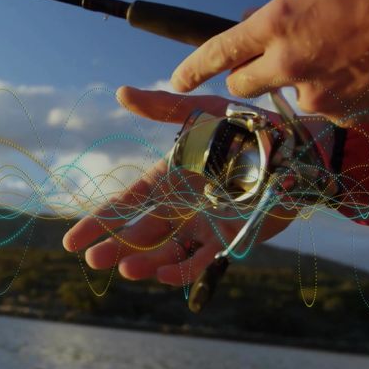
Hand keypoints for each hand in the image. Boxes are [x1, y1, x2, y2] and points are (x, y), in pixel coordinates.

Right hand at [61, 87, 293, 285]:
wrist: (296, 150)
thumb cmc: (247, 127)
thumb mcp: (201, 113)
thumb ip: (162, 108)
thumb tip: (121, 92)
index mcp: (168, 178)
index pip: (124, 205)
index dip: (99, 223)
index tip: (71, 241)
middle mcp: (181, 206)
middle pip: (140, 232)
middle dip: (115, 247)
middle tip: (92, 260)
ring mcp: (203, 225)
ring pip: (165, 251)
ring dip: (143, 262)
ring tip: (124, 270)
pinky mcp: (229, 241)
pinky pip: (199, 262)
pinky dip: (179, 271)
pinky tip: (160, 275)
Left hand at [171, 0, 368, 126]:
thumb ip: (283, 13)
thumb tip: (256, 21)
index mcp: (277, 25)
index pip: (219, 51)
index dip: (194, 68)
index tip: (178, 81)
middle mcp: (288, 65)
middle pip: (244, 85)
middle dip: (252, 77)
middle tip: (278, 63)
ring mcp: (317, 96)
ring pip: (297, 97)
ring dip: (312, 83)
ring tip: (353, 56)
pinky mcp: (346, 117)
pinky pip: (336, 109)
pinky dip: (347, 96)